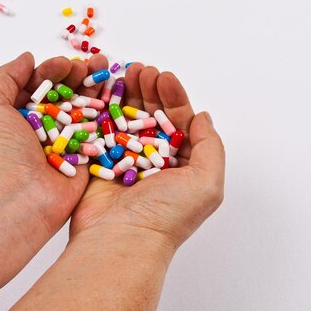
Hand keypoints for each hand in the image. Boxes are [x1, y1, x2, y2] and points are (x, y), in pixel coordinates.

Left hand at [0, 52, 99, 229]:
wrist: (11, 198)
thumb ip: (6, 77)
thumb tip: (27, 57)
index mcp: (20, 117)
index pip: (42, 86)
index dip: (55, 71)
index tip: (66, 64)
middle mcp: (44, 131)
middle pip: (68, 97)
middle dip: (81, 78)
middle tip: (94, 66)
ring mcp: (66, 147)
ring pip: (87, 114)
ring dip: (99, 94)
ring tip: (110, 75)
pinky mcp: (85, 164)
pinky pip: (101, 139)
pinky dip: (111, 120)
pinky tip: (120, 101)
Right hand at [69, 62, 224, 248]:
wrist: (120, 240)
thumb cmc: (167, 216)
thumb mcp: (207, 182)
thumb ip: (210, 146)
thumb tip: (203, 117)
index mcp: (181, 164)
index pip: (180, 120)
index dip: (174, 96)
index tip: (164, 77)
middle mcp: (154, 160)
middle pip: (152, 114)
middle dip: (149, 90)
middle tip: (141, 70)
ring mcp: (125, 159)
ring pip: (127, 117)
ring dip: (126, 93)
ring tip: (124, 72)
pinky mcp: (99, 161)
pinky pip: (102, 129)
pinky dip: (103, 108)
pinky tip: (103, 91)